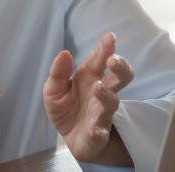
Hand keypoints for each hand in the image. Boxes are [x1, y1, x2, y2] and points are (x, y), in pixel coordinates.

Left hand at [43, 32, 134, 165]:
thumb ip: (58, 72)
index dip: (106, 48)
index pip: (100, 59)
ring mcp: (101, 114)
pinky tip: (94, 130)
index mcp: (90, 77)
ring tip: (98, 88)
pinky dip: (98, 132)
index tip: (110, 37)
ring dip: (106, 95)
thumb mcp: (53, 88)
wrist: (70, 137)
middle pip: (120, 77)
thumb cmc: (65, 107)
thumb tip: (65, 53)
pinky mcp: (97, 135)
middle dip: (120, 67)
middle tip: (113, 61)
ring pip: (111, 103)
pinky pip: (101, 134)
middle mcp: (101, 93)